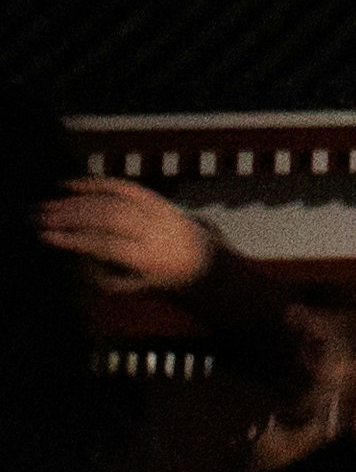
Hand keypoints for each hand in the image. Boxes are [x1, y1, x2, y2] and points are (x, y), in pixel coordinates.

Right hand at [38, 180, 213, 298]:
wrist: (199, 255)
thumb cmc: (158, 276)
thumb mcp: (134, 288)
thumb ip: (105, 277)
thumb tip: (78, 256)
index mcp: (147, 256)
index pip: (105, 244)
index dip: (74, 239)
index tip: (46, 236)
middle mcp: (153, 229)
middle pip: (108, 217)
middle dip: (71, 216)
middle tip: (41, 217)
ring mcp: (155, 209)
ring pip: (113, 199)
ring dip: (77, 200)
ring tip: (49, 206)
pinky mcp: (154, 196)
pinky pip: (123, 185)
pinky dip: (96, 183)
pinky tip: (71, 185)